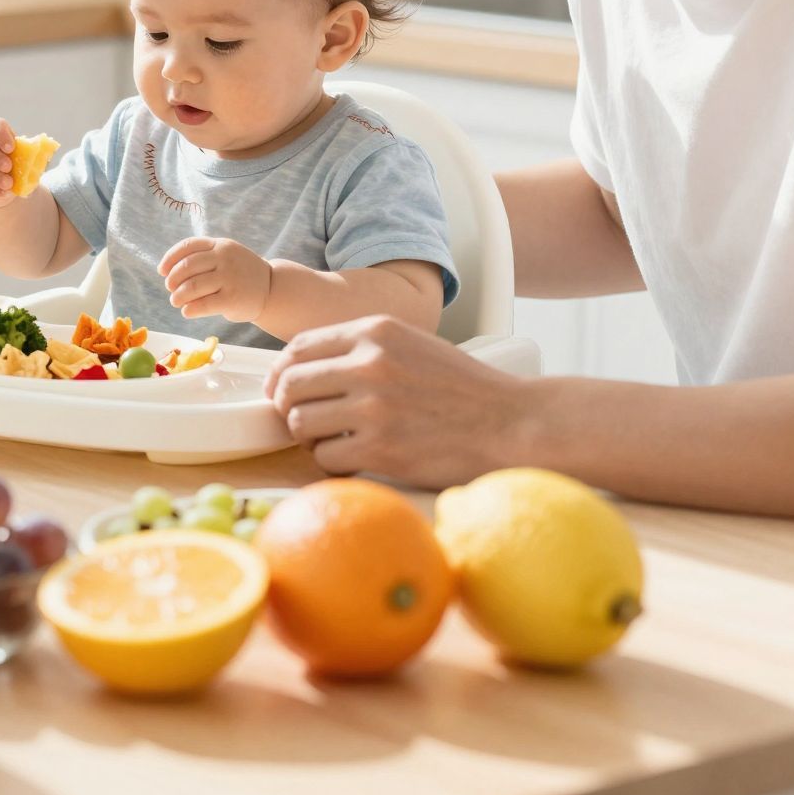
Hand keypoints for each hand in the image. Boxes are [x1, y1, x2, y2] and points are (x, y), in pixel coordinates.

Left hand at [161, 236, 272, 322]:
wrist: (272, 289)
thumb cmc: (241, 274)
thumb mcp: (226, 256)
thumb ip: (203, 258)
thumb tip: (168, 271)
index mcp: (220, 245)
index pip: (188, 246)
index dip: (170, 258)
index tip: (162, 271)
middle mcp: (224, 258)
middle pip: (186, 266)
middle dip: (172, 280)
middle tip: (170, 289)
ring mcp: (229, 278)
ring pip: (191, 286)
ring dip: (178, 296)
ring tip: (176, 301)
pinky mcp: (232, 299)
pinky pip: (203, 304)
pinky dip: (190, 309)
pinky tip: (187, 311)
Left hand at [267, 315, 531, 486]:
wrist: (511, 424)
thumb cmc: (463, 389)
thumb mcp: (411, 345)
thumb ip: (361, 349)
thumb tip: (303, 368)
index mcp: (375, 331)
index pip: (299, 347)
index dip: (282, 373)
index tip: (283, 391)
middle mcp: (369, 363)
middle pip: (290, 385)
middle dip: (289, 407)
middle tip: (306, 422)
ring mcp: (372, 406)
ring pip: (301, 423)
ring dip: (312, 438)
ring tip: (337, 441)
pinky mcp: (379, 448)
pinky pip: (325, 458)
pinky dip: (334, 463)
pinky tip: (357, 460)